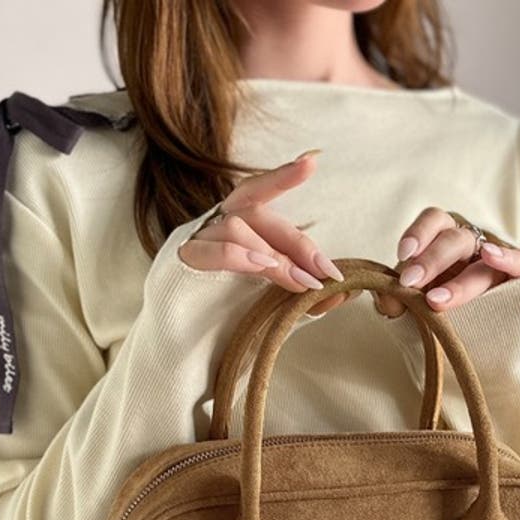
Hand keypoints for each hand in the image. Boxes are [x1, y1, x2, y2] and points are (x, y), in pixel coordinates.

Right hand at [178, 149, 355, 314]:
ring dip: (274, 256)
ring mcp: (193, 242)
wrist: (181, 358)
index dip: (282, 176)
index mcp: (232, 230)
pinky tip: (261, 266)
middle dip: (297, 242)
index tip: (312, 160)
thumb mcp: (272, 310)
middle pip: (257, 213)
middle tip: (325, 271)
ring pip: (238, 227)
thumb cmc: (224, 328)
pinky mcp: (178, 264)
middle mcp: (211, 228)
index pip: (256, 193)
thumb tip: (341, 294)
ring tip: (298, 281)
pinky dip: (241, 255)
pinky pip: (212, 249)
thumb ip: (302, 299)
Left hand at [372, 207, 519, 317]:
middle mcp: (472, 242)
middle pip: (454, 239)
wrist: (478, 344)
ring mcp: (498, 258)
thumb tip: (386, 299)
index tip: (403, 255)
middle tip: (410, 283)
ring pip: (483, 257)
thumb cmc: (439, 314)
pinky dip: (508, 257)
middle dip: (430, 260)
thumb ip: (396, 301)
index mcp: (444, 238)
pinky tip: (491, 256)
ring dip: (458, 280)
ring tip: (436, 301)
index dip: (418, 233)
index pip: (434, 221)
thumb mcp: (413, 307)